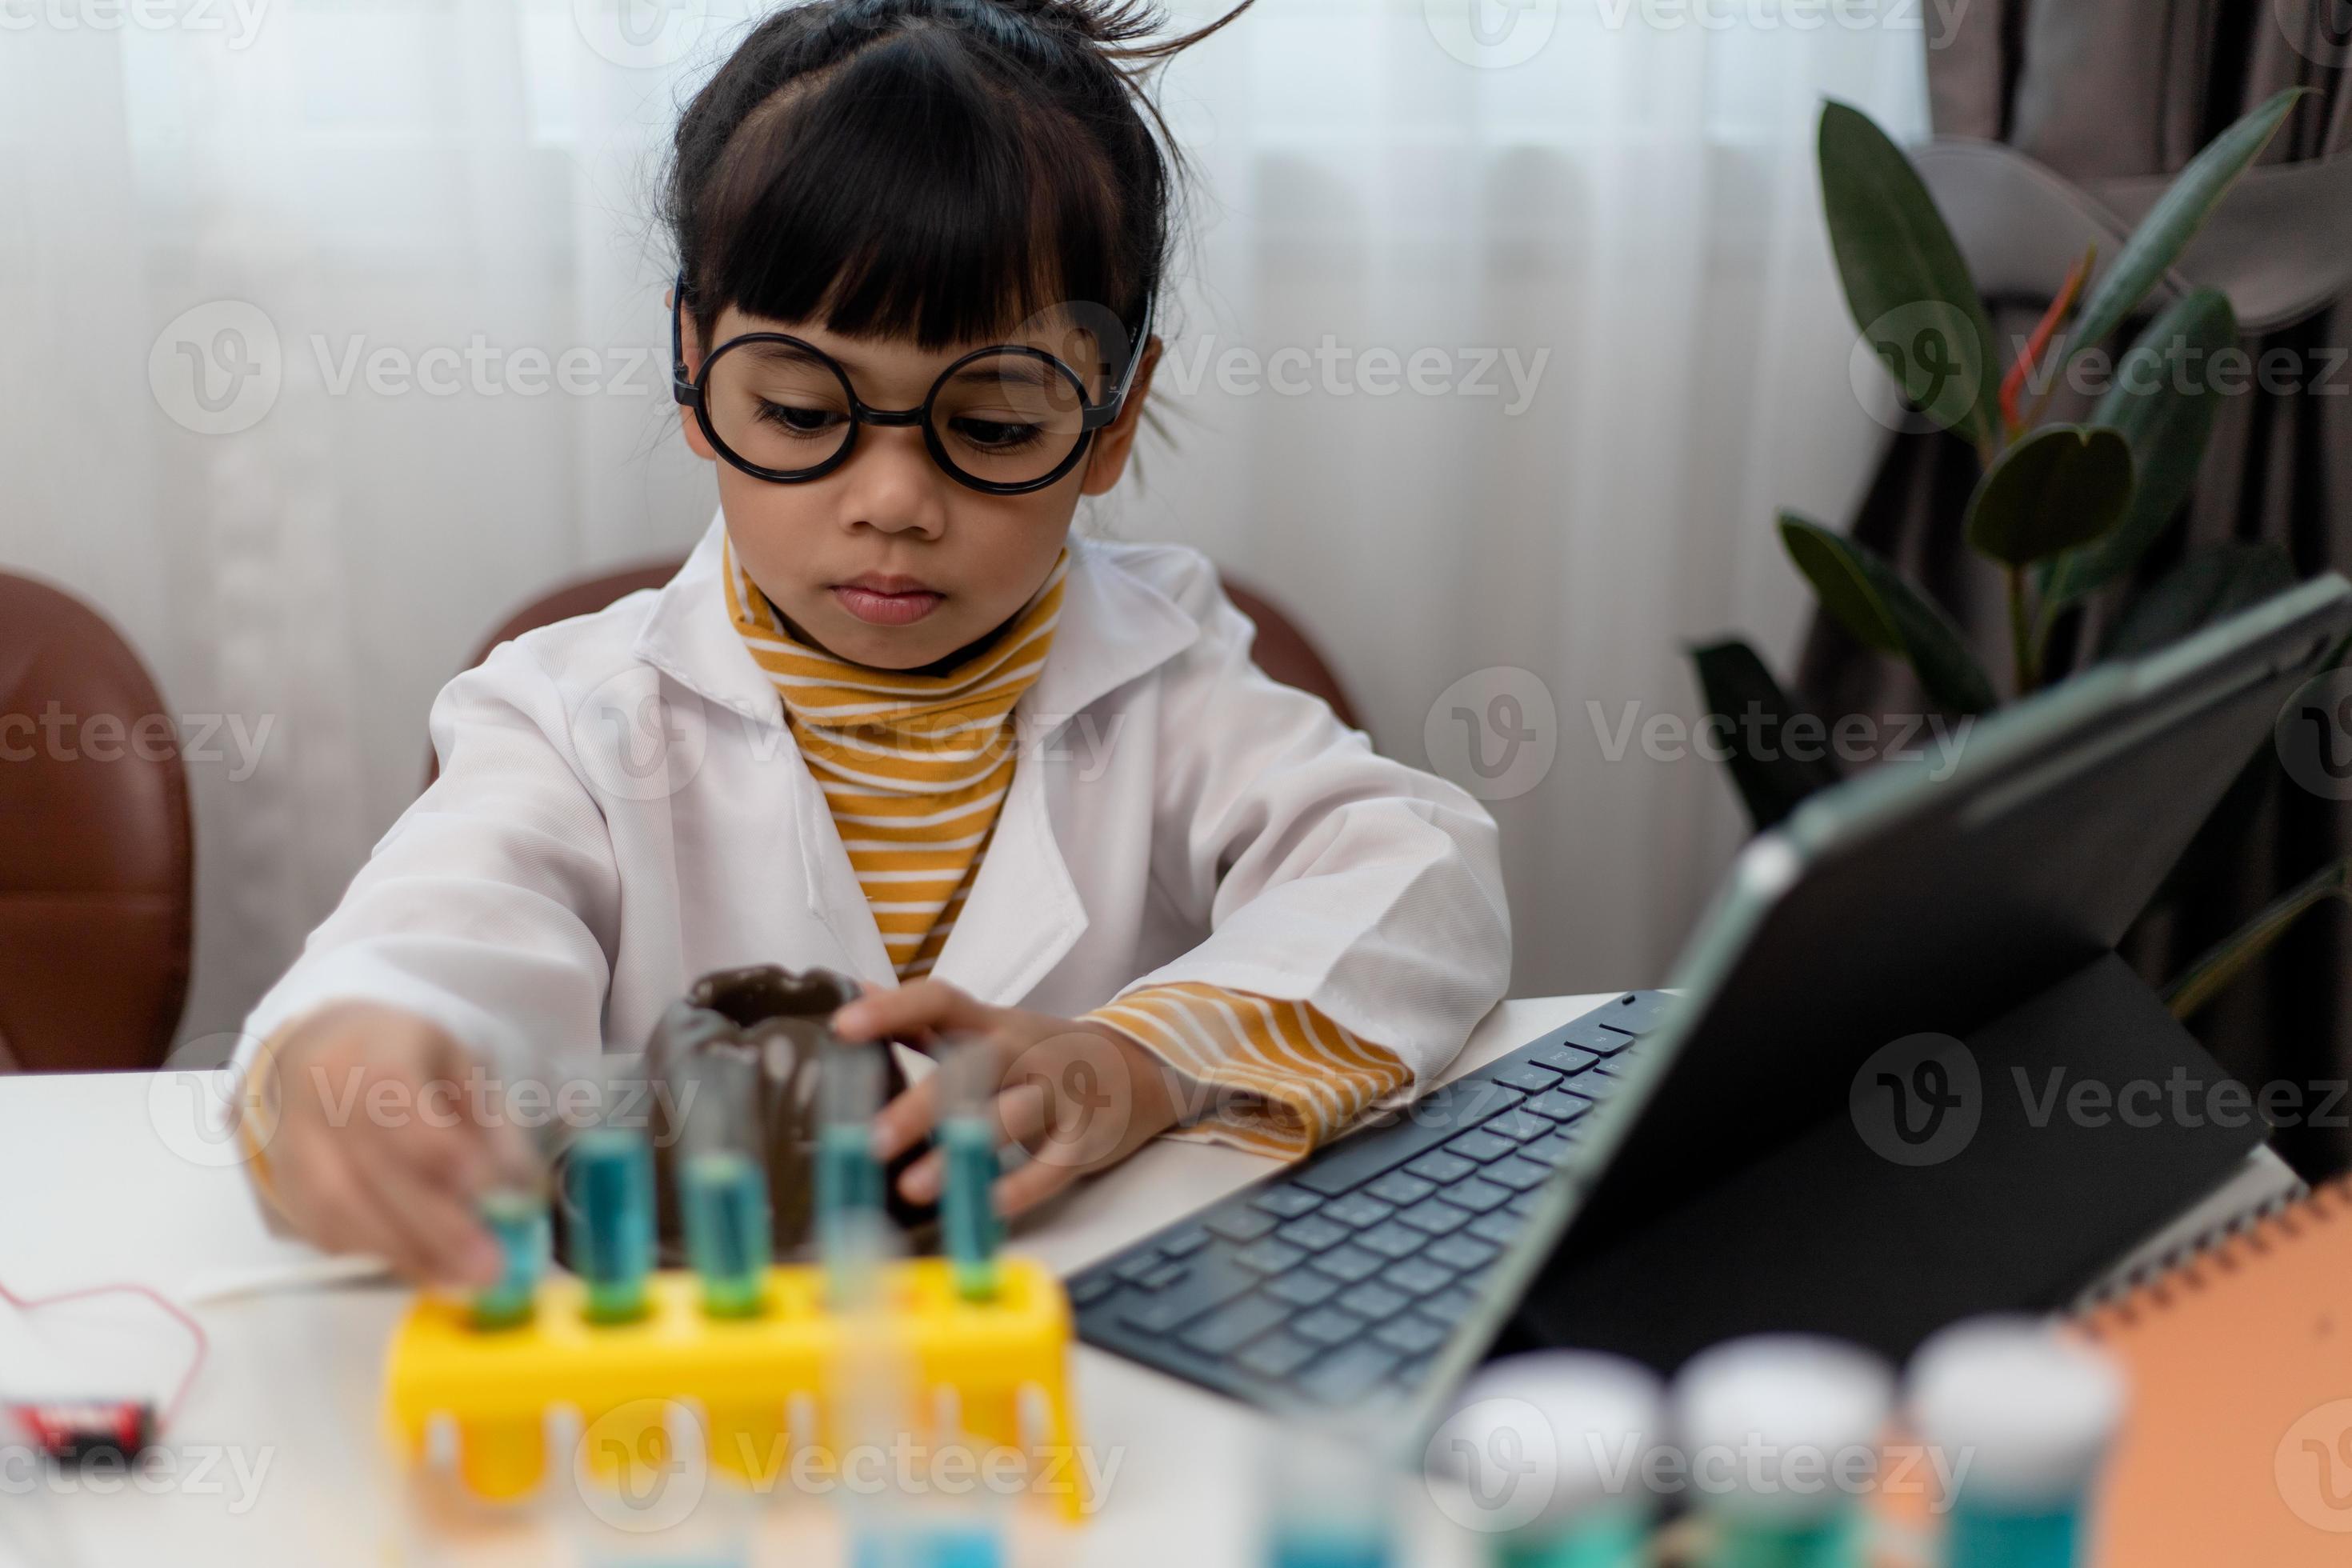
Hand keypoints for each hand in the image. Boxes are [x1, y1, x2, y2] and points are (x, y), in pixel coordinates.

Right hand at [252, 1003, 520, 1286]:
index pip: (394, 1097)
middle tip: (489, 1266)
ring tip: (461, 1280)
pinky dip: (376, 1255)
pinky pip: (324, 1229)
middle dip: (434, 1225)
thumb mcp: (460, 1067)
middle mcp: (319, 1097)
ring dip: (405, 1252)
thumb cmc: (409, 1060)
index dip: (441, 1148)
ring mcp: (292, 1144)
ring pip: (338, 1208)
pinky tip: (422, 1269)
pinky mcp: (286, 1184)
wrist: (322, 1053)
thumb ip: (489, 1125)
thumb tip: (522, 1192)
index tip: (493, 1192)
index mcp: (370, 1052)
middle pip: (368, 1167)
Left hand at [831, 980, 1179, 1216]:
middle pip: (975, 1066)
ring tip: (913, 1188)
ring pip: (1012, 1117)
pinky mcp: (1087, 1139)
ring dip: (962, 1152)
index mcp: (995, 1024)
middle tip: (871, 1139)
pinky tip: (982, 1209)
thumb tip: (855, 990)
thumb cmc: (1045, 1054)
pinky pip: (1052, 1166)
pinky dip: (1019, 1190)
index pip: (942, 1001)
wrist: (1141, 1070)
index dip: (893, 1009)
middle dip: (924, 1102)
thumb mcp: (991, 1029)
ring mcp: (1062, 1094)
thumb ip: (924, 1018)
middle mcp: (1027, 1051)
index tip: (842, 1025)